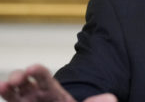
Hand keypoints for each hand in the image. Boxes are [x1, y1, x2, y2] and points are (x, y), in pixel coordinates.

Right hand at [0, 64, 115, 101]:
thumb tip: (110, 98)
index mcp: (53, 93)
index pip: (45, 79)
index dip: (38, 72)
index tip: (32, 68)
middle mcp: (37, 97)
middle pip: (26, 84)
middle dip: (19, 77)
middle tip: (16, 78)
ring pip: (14, 96)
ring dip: (8, 89)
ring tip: (4, 86)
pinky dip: (8, 98)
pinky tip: (3, 91)